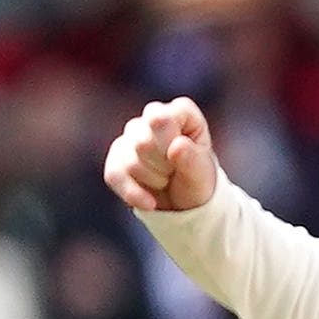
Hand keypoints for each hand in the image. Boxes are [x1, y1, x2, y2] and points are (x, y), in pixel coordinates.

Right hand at [104, 97, 221, 214]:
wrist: (186, 204)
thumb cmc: (198, 181)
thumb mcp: (204, 174)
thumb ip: (193, 159)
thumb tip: (177, 145)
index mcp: (180, 113)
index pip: (164, 117)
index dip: (172, 141)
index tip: (186, 155)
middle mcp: (153, 118)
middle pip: (144, 141)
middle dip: (164, 166)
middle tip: (177, 171)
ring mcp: (131, 137)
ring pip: (130, 161)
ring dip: (154, 179)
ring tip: (167, 180)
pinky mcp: (115, 158)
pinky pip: (114, 174)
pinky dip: (133, 193)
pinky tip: (149, 202)